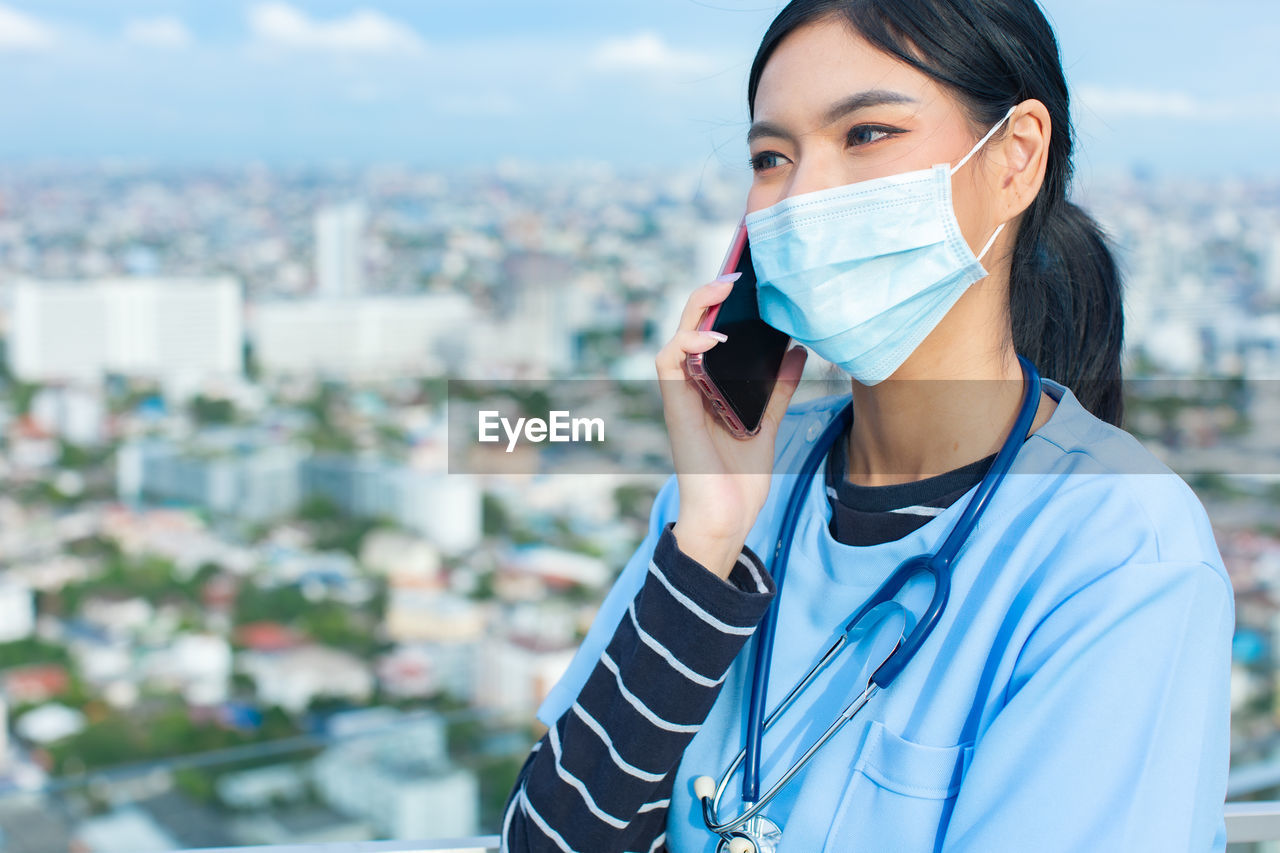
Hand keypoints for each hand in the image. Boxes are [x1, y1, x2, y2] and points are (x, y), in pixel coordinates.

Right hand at [655, 275, 807, 577]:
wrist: (728, 518)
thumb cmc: (739, 478)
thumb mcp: (767, 423)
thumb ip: (778, 388)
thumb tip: (798, 350)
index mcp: (708, 385)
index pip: (707, 331)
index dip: (719, 303)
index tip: (747, 279)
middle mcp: (690, 386)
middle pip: (690, 326)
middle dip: (709, 294)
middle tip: (737, 272)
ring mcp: (681, 397)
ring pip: (675, 336)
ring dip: (696, 308)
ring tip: (724, 289)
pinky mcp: (676, 409)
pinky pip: (669, 364)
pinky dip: (688, 343)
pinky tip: (713, 336)